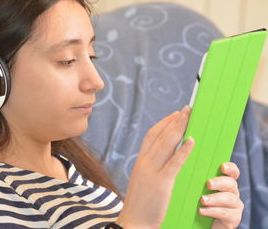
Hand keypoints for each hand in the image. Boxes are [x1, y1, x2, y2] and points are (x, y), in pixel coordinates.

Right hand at [116, 106, 194, 228]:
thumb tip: (164, 157)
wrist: (133, 221)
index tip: (175, 114)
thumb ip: (151, 167)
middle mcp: (144, 162)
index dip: (164, 123)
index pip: (151, 135)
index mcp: (141, 161)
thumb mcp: (143, 180)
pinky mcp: (161, 183)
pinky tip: (192, 141)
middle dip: (174, 121)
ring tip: (190, 117)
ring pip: (166, 144)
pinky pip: (174, 163)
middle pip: (160, 135)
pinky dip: (183, 150)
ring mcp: (151, 171)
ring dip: (179, 128)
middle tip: (187, 109)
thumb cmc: (140, 203)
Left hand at [199, 162, 243, 228]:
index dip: (230, 168)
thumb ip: (197, 179)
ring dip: (215, 198)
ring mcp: (234, 205)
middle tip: (208, 184)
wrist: (200, 223)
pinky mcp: (234, 218)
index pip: (232, 172)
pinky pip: (225, 213)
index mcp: (224, 182)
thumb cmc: (196, 202)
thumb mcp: (196, 189)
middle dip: (220, 182)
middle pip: (231, 183)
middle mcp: (232, 191)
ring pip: (229, 198)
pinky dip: (212, 211)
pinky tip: (201, 211)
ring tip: (202, 200)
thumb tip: (184, 165)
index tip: (222, 167)